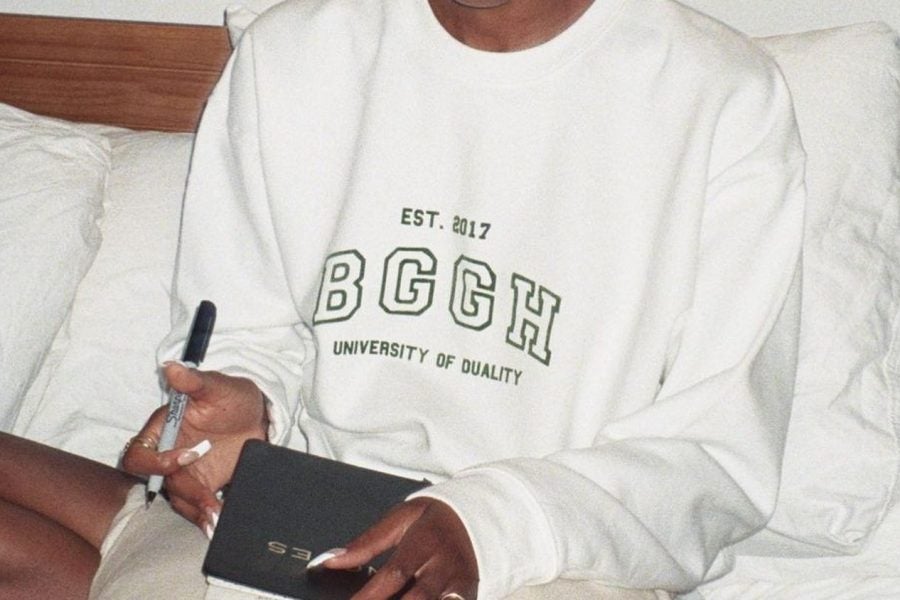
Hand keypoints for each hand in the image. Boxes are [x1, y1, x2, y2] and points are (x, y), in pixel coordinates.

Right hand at [122, 362, 267, 530]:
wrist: (256, 414)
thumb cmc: (230, 395)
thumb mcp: (216, 386)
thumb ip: (194, 382)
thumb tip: (171, 367)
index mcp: (163, 431)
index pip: (140, 455)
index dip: (156, 462)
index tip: (189, 455)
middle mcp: (168, 455)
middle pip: (161, 484)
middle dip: (185, 495)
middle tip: (210, 503)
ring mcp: (186, 473)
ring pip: (179, 500)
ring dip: (197, 512)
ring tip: (217, 520)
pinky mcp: (205, 486)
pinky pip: (198, 507)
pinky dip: (207, 516)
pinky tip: (221, 523)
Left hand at [321, 497, 478, 599]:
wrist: (475, 518)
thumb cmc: (432, 518)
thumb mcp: (400, 519)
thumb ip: (367, 542)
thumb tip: (330, 560)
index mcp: (425, 540)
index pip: (395, 573)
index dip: (370, 595)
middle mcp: (445, 565)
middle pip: (419, 598)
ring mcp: (460, 584)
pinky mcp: (468, 595)